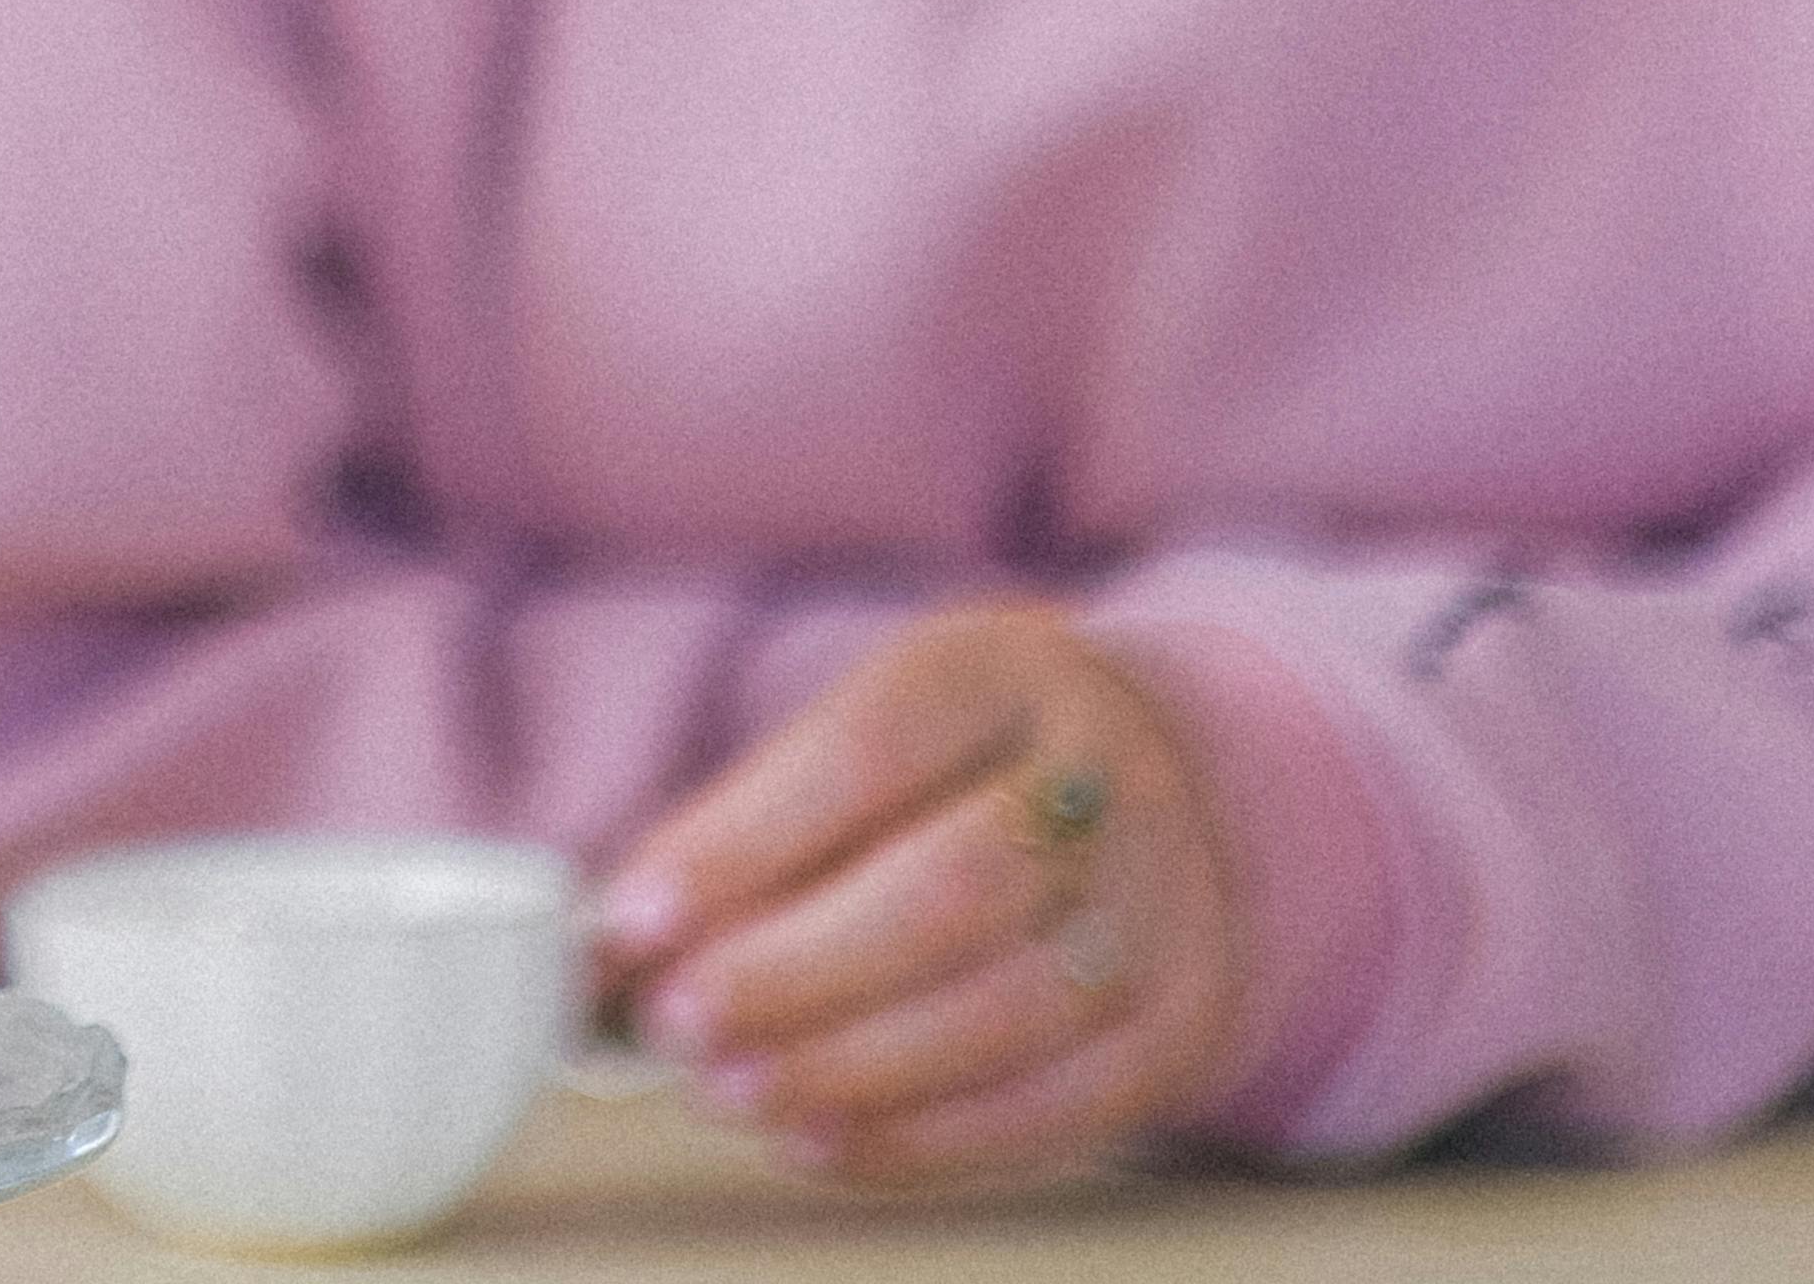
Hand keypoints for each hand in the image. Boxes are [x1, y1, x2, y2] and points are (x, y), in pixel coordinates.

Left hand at [592, 604, 1246, 1190]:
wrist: (1171, 786)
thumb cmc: (963, 765)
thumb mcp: (872, 733)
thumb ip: (757, 825)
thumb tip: (629, 943)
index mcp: (1000, 673)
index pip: (865, 754)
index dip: (739, 845)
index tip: (629, 921)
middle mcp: (1105, 781)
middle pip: (952, 889)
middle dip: (795, 972)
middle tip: (676, 1025)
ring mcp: (1162, 907)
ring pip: (1010, 1008)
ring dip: (849, 1068)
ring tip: (728, 1090)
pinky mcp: (1184, 1023)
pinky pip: (1060, 1106)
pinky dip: (925, 1139)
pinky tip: (819, 1140)